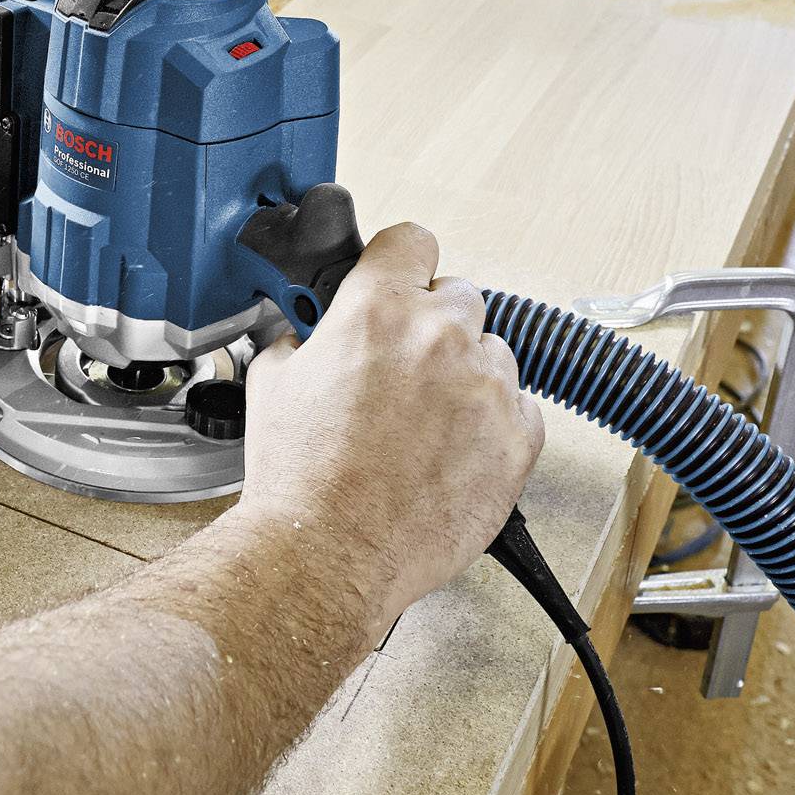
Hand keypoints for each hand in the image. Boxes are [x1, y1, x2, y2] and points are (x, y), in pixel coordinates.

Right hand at [238, 222, 542, 618]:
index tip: (399, 277)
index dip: (401, 261)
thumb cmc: (300, 477)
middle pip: (460, 295)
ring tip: (427, 422)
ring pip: (494, 354)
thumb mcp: (272, 381)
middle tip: (403, 367)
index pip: (412, 240)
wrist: (329, 553)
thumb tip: (313, 336)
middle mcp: (440, 336)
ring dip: (467, 375)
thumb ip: (303, 339)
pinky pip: (521, 411)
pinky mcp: (517, 440)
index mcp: (377, 309)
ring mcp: (486, 388)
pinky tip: (452, 452)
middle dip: (433, 323)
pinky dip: (494, 425)